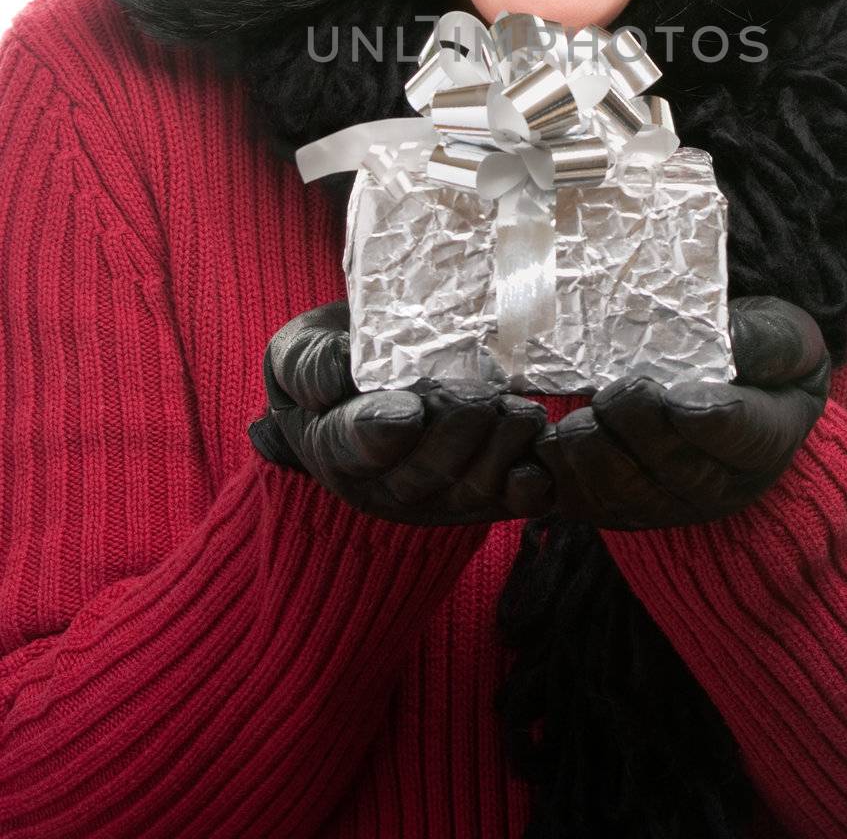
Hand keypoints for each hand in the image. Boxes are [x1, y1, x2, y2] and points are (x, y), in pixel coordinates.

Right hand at [248, 301, 556, 525]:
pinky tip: (538, 465)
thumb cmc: (333, 362)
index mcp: (334, 449)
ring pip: (468, 491)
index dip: (381, 432)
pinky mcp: (481, 495)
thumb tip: (340, 373)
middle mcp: (384, 485)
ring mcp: (435, 496)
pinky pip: (506, 503)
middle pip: (422, 474)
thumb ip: (310, 364)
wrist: (371, 378)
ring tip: (519, 414)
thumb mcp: (299, 353)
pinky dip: (527, 489)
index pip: (353, 448)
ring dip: (499, 454)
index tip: (408, 410)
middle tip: (481, 398)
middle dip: (456, 437)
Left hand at [532, 295, 830, 530]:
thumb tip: (733, 336)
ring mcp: (669, 503)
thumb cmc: (756, 356)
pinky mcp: (620, 506)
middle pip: (676, 472)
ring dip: (596, 458)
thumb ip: (768, 339)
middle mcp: (720, 485)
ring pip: (626, 496)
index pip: (741, 436)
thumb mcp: (785, 337)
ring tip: (581, 419)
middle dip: (640, 434)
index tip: (678, 399)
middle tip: (618, 393)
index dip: (708, 422)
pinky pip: (585, 506)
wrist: (728, 390)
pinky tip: (546, 444)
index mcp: (767, 438)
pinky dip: (559, 479)